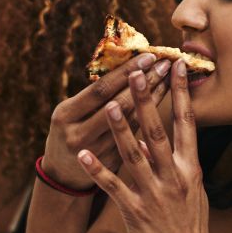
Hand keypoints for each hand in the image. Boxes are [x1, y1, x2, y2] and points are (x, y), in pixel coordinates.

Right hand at [41, 53, 170, 190]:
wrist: (63, 175)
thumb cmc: (69, 133)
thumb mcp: (69, 114)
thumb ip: (93, 98)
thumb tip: (128, 67)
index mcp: (65, 115)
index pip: (100, 90)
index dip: (125, 73)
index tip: (148, 57)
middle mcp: (78, 134)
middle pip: (118, 104)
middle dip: (144, 82)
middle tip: (165, 64)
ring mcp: (95, 151)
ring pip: (131, 121)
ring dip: (153, 98)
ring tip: (168, 79)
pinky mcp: (110, 163)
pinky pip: (136, 137)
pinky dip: (150, 118)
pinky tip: (165, 105)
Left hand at [76, 61, 211, 232]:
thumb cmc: (187, 227)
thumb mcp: (190, 191)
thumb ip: (176, 163)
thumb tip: (158, 137)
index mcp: (191, 169)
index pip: (187, 124)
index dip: (181, 94)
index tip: (177, 67)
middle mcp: (175, 178)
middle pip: (159, 131)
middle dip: (146, 100)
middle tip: (137, 72)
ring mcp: (155, 194)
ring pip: (135, 156)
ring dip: (120, 129)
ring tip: (107, 105)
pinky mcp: (136, 212)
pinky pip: (113, 188)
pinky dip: (98, 171)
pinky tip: (83, 156)